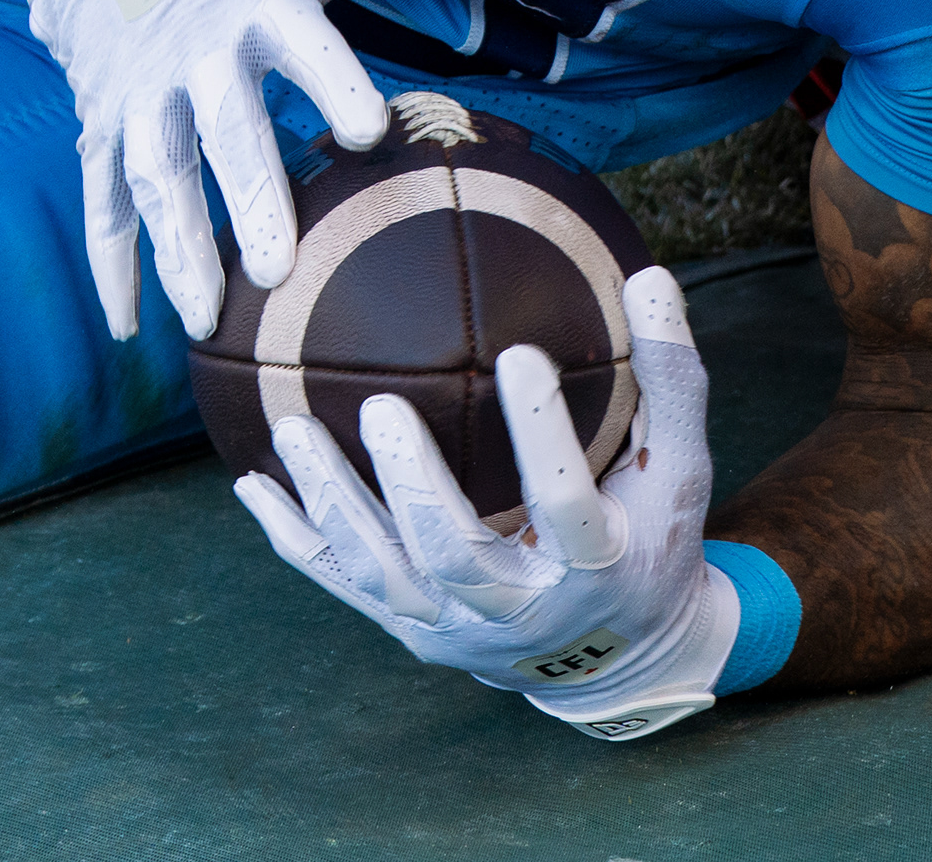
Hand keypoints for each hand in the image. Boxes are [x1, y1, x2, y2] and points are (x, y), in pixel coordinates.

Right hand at [2, 0, 511, 340]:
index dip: (336, 85)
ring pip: (157, 175)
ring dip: (178, 248)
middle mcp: (199, 48)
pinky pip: (103, 195)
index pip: (307, 46)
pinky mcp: (103, 114)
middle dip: (249, 198)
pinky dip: (113, 261)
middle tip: (277, 273)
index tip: (370, 133)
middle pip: (224, 129)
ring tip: (208, 320)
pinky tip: (133, 326)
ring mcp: (142, 87)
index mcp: (266, 0)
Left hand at [235, 267, 739, 741]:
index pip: (570, 503)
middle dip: (413, 486)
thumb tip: (651, 276)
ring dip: (335, 503)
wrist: (620, 656)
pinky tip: (252, 485)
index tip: (521, 353)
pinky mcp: (416, 633)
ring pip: (386, 574)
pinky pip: (345, 586)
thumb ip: (668, 377)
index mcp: (597, 566)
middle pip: (455, 555)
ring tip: (292, 428)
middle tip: (380, 407)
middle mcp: (522, 611)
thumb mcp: (679, 465)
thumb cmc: (653, 535)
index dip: (544, 434)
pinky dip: (296, 540)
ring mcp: (459, 630)